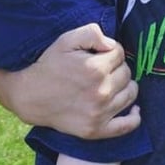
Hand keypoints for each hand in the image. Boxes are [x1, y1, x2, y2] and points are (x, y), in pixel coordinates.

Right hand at [0, 23, 140, 138]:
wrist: (30, 96)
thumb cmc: (50, 65)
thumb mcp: (66, 40)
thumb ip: (92, 33)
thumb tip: (111, 44)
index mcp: (95, 69)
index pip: (120, 53)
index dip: (111, 50)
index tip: (99, 53)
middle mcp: (101, 92)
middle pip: (127, 73)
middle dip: (117, 67)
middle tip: (101, 68)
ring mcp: (100, 114)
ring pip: (130, 94)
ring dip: (124, 86)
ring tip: (110, 82)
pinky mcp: (96, 130)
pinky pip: (126, 126)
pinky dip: (134, 116)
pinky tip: (133, 108)